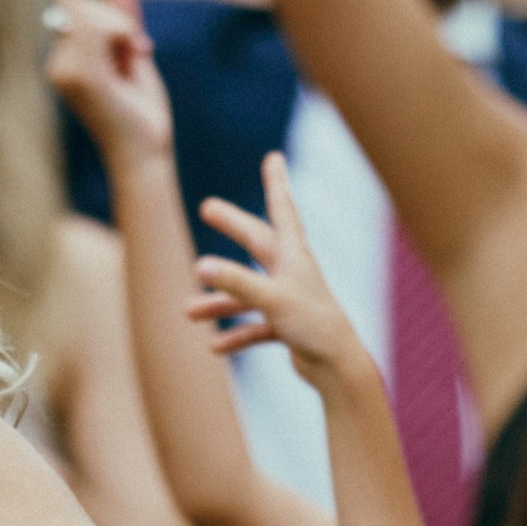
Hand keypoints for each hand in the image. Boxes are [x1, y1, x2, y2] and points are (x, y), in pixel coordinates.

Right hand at [41, 0, 173, 161]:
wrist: (145, 151)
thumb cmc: (141, 114)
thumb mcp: (136, 57)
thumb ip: (126, 21)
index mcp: (68, 62)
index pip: (68, 8)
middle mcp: (58, 66)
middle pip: (83, 5)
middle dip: (119, 18)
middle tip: (141, 50)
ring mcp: (64, 71)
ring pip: (91, 13)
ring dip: (124, 28)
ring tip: (138, 58)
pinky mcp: (79, 75)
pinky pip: (98, 27)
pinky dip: (123, 34)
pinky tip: (133, 57)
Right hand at [187, 155, 368, 383]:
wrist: (338, 367)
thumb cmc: (312, 326)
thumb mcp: (271, 299)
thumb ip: (236, 282)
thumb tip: (200, 265)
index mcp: (295, 256)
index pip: (282, 210)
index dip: (276, 183)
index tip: (274, 158)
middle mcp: (292, 273)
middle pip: (257, 243)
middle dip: (233, 226)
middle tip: (207, 208)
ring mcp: (289, 299)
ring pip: (248, 293)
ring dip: (220, 302)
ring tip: (188, 311)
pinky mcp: (288, 326)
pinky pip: (255, 327)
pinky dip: (237, 335)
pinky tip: (216, 348)